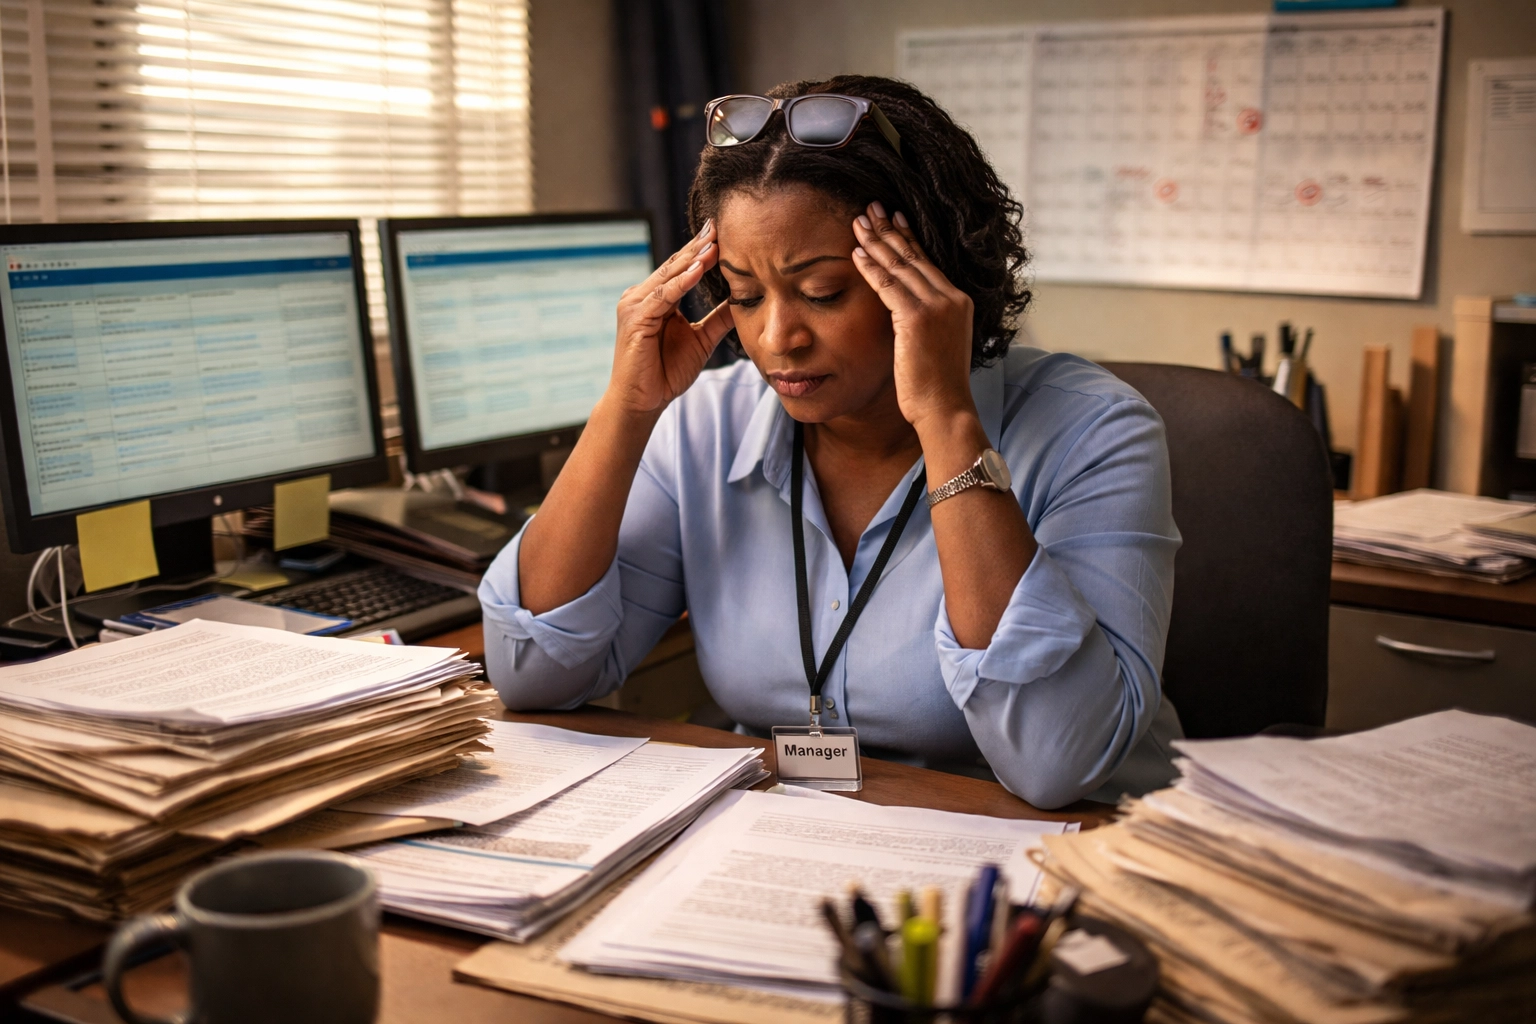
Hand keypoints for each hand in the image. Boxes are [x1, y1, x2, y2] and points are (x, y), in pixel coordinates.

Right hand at [609, 219, 733, 415]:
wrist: (643, 401)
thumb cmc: (666, 372)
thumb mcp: (701, 340)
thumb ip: (718, 319)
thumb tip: (743, 301)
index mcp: (655, 298)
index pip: (681, 268)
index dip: (701, 251)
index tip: (723, 232)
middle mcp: (641, 296)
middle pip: (674, 266)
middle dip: (698, 247)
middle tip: (719, 226)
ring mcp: (634, 305)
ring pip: (668, 276)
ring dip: (692, 259)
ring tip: (714, 244)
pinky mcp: (634, 319)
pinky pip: (662, 295)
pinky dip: (681, 283)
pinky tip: (699, 270)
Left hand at [850, 202, 975, 431]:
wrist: (945, 409)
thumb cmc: (936, 387)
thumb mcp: (937, 346)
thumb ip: (926, 324)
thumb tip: (906, 317)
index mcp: (959, 303)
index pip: (928, 263)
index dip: (908, 240)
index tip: (893, 220)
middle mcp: (952, 298)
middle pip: (914, 257)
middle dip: (889, 231)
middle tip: (871, 208)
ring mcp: (937, 306)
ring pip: (900, 266)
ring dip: (876, 242)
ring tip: (858, 222)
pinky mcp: (918, 318)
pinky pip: (888, 285)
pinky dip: (870, 267)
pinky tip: (856, 253)